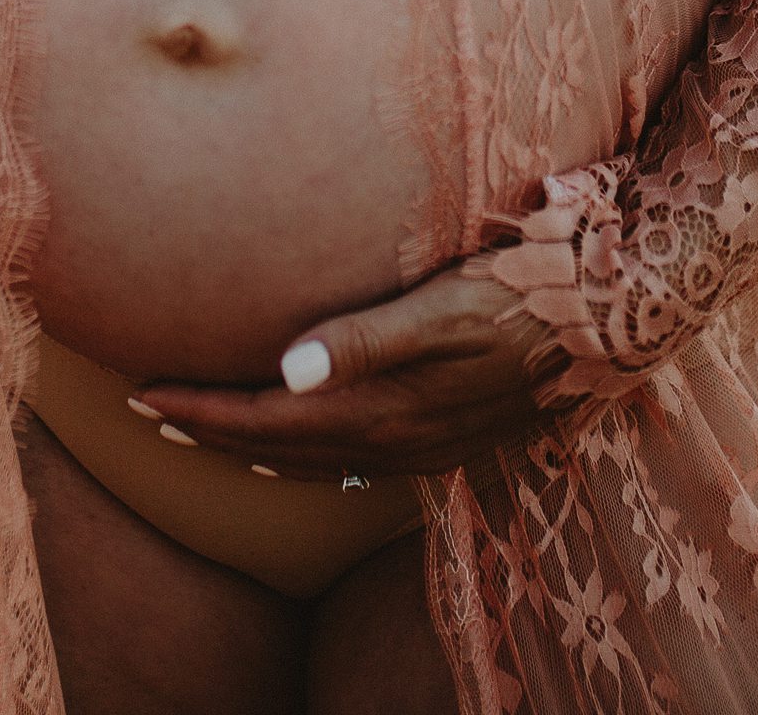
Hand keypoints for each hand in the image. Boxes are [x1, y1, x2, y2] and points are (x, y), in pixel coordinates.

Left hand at [131, 259, 558, 481]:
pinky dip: (307, 459)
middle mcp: (397, 440)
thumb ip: (365, 338)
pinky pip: (354, 464)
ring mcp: (424, 447)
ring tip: (202, 431)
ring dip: (251, 447)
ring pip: (313, 462)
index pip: (265, 419)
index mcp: (383, 408)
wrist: (616, 321)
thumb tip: (285, 371)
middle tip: (146, 413)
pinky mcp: (447, 439)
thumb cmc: (527, 293)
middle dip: (209, 432)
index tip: (140, 392)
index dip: (200, 410)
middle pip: (278, 447)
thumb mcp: (444, 303)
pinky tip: (299, 450)